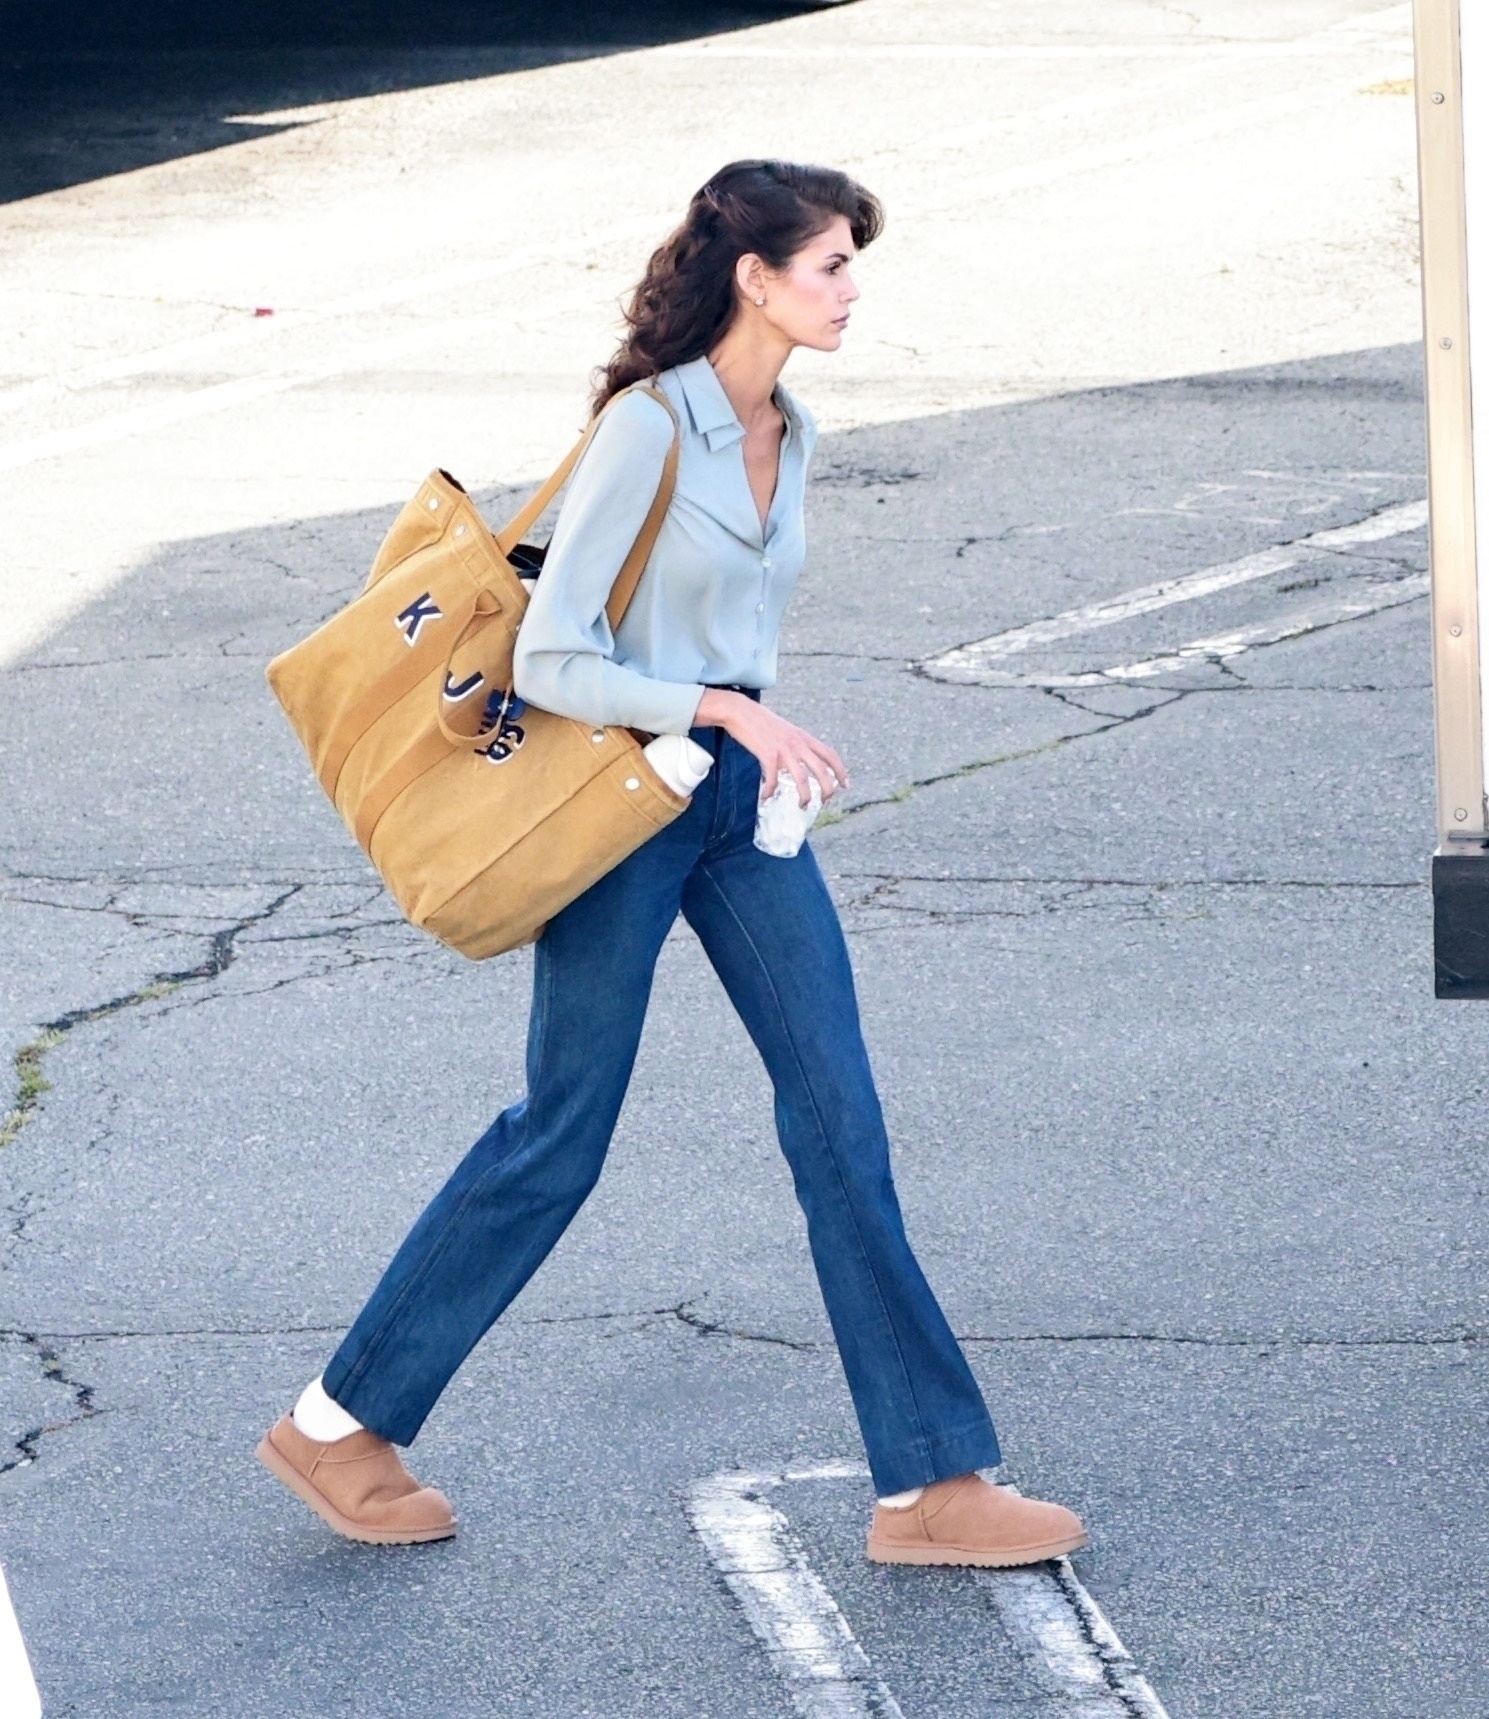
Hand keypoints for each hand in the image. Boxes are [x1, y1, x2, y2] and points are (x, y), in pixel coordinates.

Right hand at [694, 689, 848, 806]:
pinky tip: (765, 796)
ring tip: (803, 806)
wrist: (740, 711)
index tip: (845, 785)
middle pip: (821, 769)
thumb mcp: (786, 730)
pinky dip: (770, 791)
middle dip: (828, 789)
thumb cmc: (761, 722)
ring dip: (805, 796)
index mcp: (804, 737)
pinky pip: (773, 779)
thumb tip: (800, 761)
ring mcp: (783, 749)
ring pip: (802, 778)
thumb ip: (796, 744)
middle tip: (826, 801)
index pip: (830, 754)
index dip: (841, 771)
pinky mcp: (767, 754)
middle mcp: (797, 743)